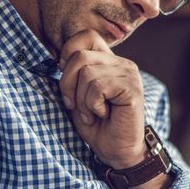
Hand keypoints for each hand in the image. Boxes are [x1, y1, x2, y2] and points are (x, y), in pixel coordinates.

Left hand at [58, 29, 145, 168]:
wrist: (117, 152)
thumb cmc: (97, 126)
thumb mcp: (77, 95)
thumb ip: (73, 74)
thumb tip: (57, 59)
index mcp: (110, 61)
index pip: (86, 36)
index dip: (69, 53)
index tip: (69, 82)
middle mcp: (123, 63)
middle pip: (80, 56)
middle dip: (67, 84)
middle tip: (75, 106)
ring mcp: (130, 74)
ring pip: (87, 72)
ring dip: (81, 100)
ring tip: (92, 113)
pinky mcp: (132, 88)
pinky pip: (98, 87)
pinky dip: (92, 105)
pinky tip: (102, 114)